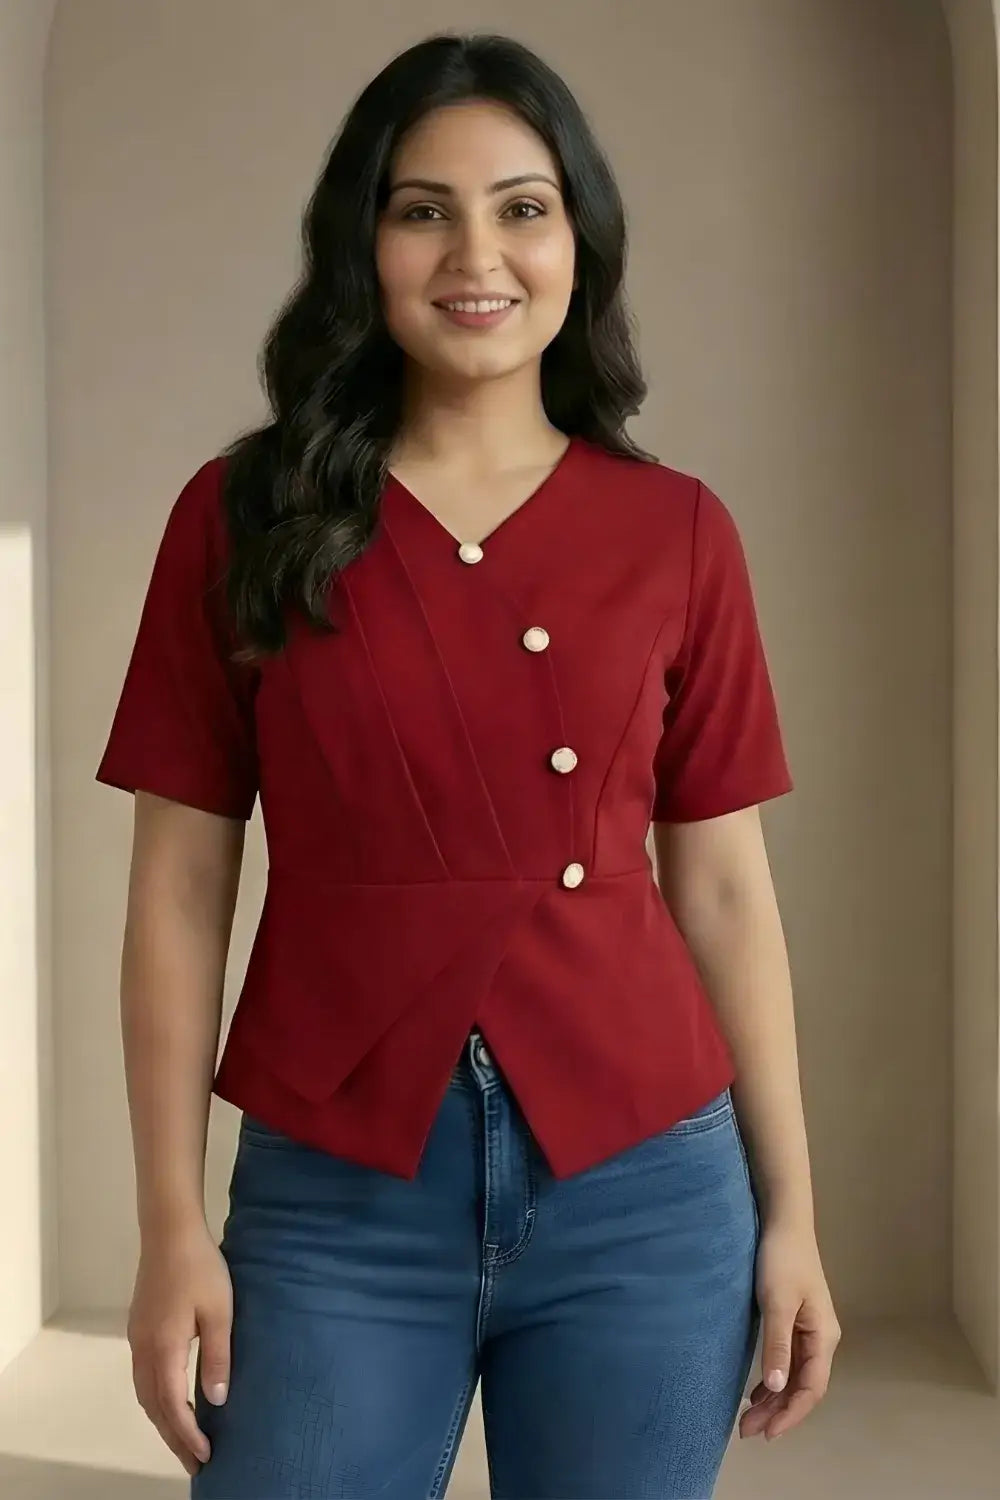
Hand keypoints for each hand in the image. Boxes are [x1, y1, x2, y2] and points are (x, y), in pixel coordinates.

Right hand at [127, 1219, 232, 1476]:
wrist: (169, 1230)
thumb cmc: (200, 1268)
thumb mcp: (219, 1311)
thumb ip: (217, 1356)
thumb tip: (216, 1400)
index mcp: (163, 1348)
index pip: (173, 1405)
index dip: (188, 1434)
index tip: (206, 1456)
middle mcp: (143, 1349)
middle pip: (154, 1407)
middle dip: (174, 1437)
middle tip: (195, 1463)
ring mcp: (136, 1338)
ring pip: (144, 1393)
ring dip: (163, 1420)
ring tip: (184, 1439)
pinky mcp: (138, 1327)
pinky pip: (143, 1377)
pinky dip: (157, 1399)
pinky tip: (172, 1400)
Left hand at [740, 1217, 840, 1440]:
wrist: (784, 1222)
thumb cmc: (782, 1259)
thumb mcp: (777, 1302)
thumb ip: (777, 1344)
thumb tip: (778, 1388)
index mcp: (823, 1336)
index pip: (811, 1388)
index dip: (791, 1414)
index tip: (767, 1434)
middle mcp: (821, 1338)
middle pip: (803, 1386)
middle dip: (778, 1411)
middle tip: (747, 1431)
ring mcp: (809, 1330)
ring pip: (794, 1376)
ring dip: (774, 1398)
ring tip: (749, 1419)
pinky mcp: (795, 1321)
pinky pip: (788, 1361)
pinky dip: (774, 1380)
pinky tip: (758, 1391)